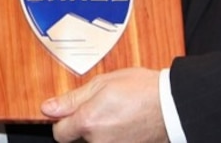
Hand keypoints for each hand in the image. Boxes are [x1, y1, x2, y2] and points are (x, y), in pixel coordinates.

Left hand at [41, 67, 166, 142]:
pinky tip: (125, 123)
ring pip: (95, 142)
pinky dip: (114, 136)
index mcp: (88, 121)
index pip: (60, 133)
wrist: (172, 106)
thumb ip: (72, 99)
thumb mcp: (103, 83)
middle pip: (78, 139)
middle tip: (102, 106)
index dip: (64, 119)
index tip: (72, 111)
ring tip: (117, 113)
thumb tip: (48, 108)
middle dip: (84, 124)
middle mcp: (98, 142)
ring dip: (100, 131)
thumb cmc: (142, 90)